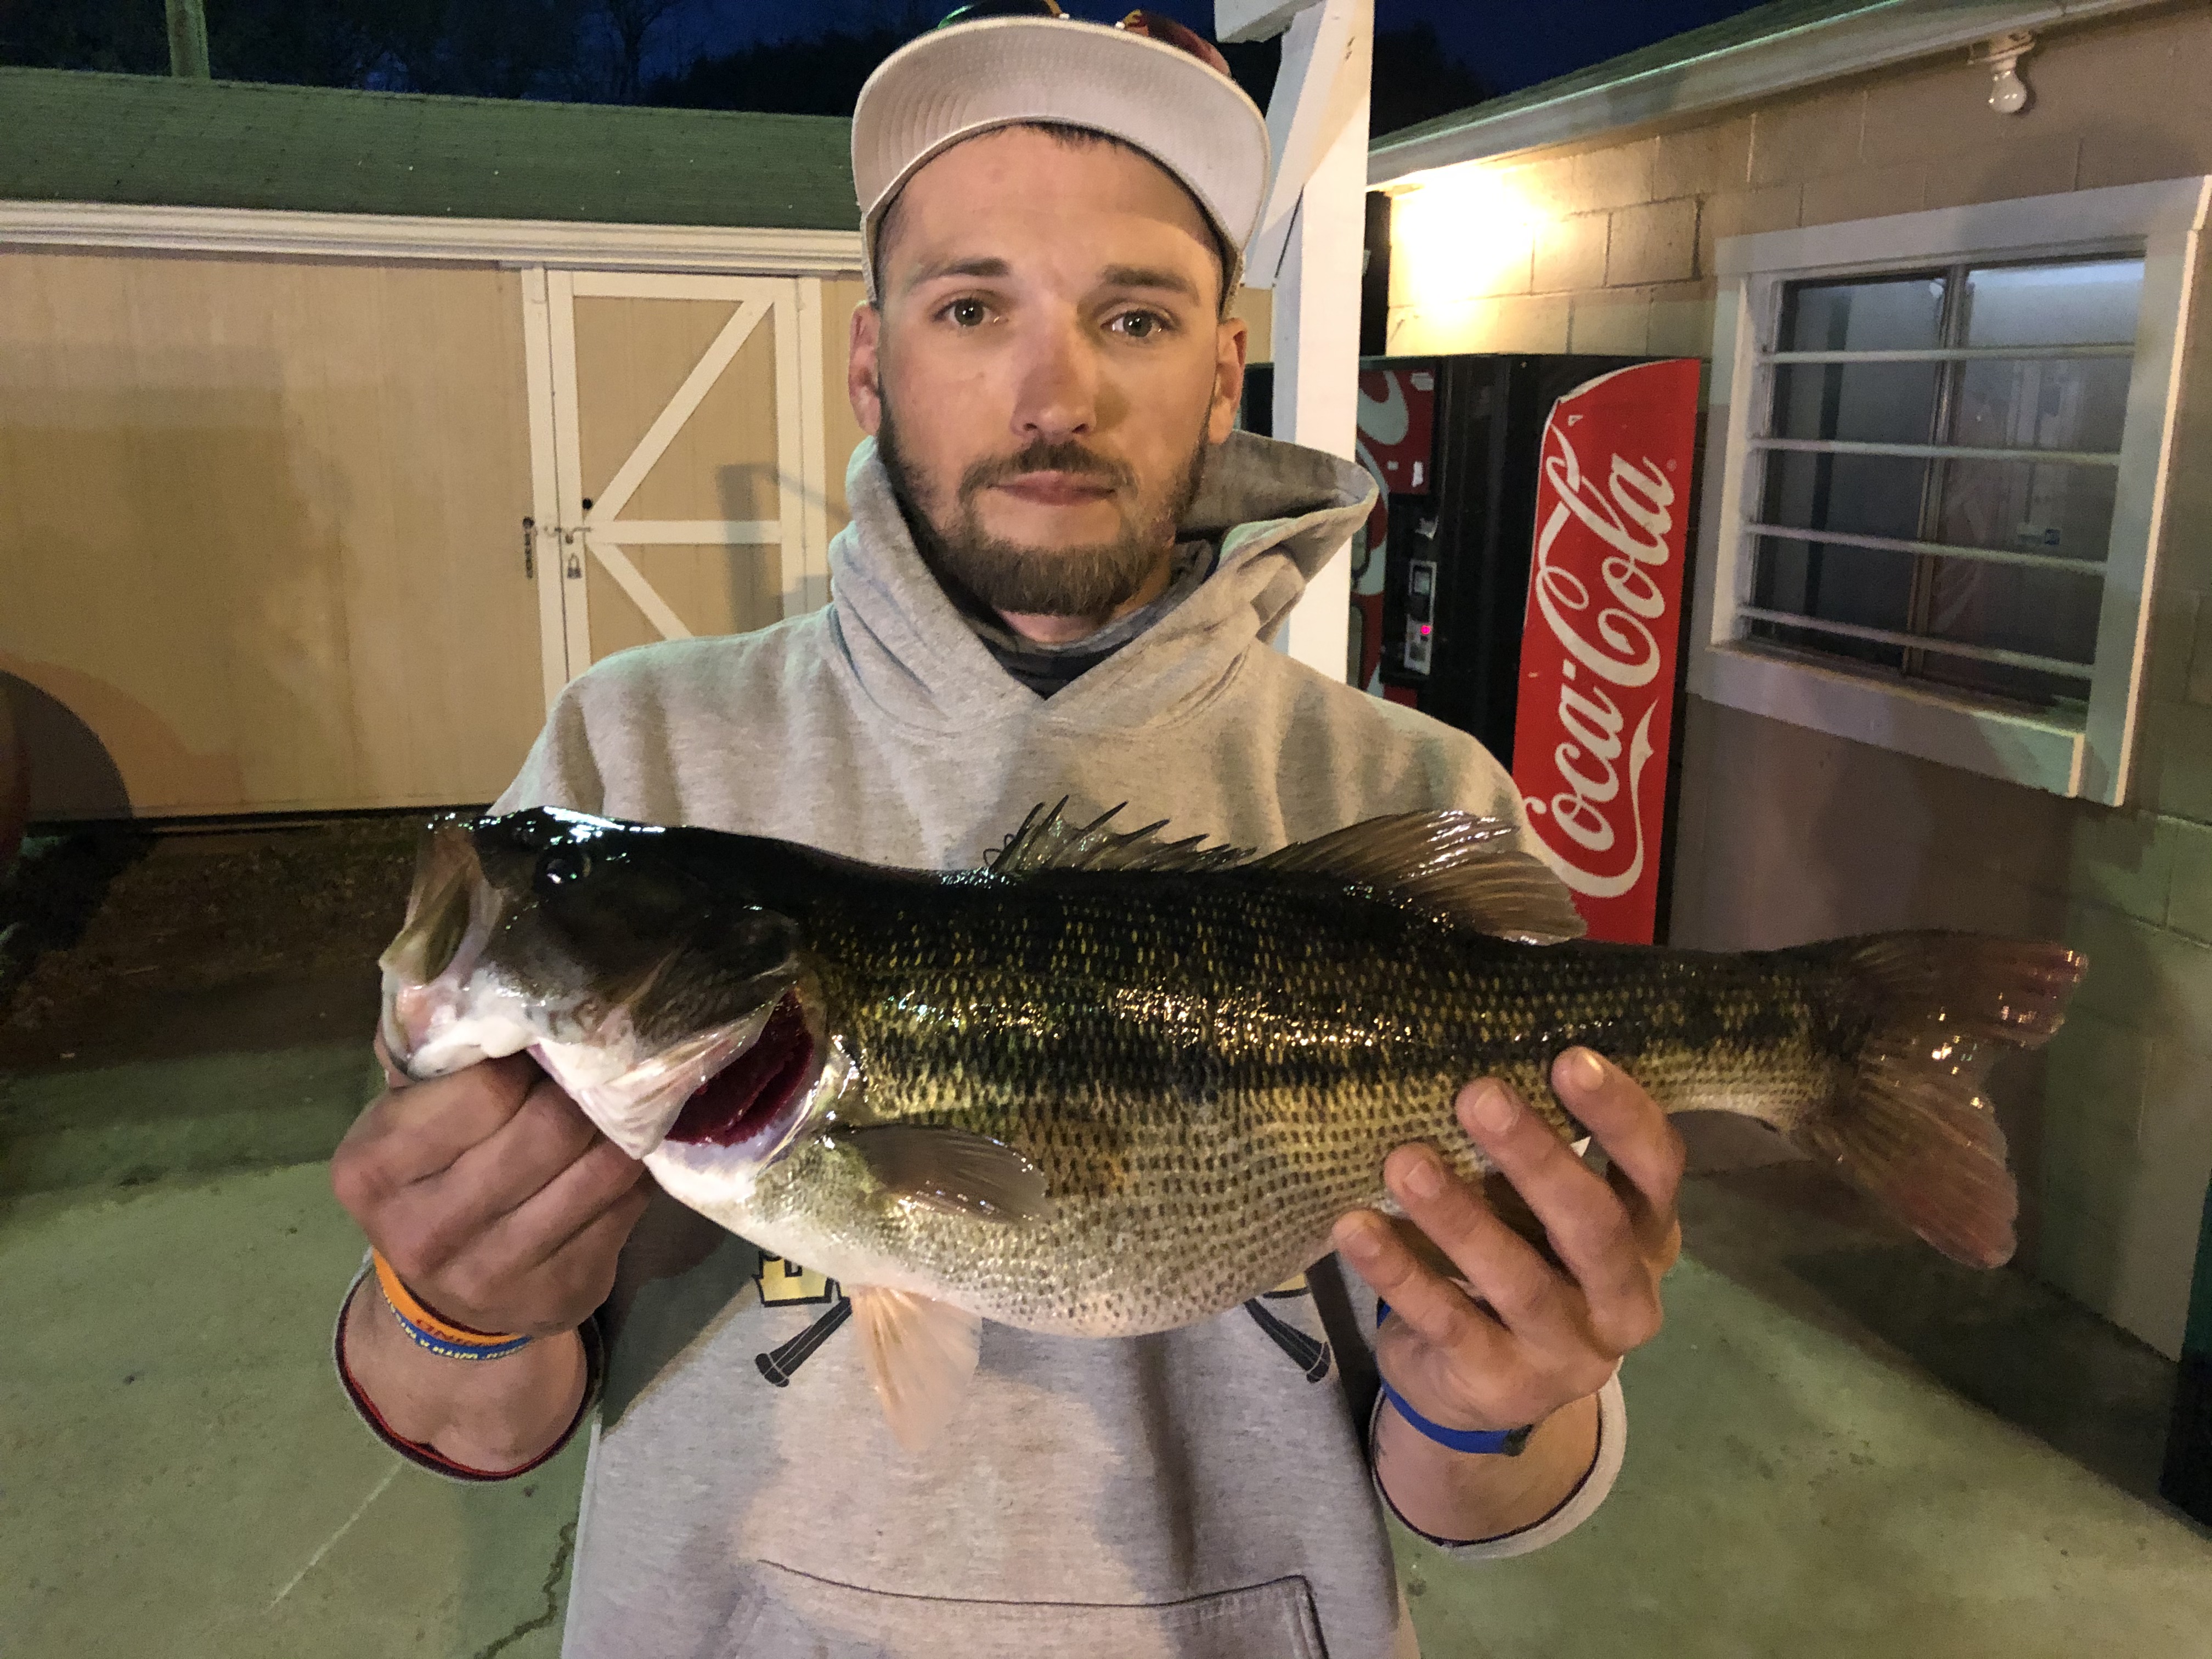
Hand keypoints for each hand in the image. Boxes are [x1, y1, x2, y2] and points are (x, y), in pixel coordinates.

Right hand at [331, 1038, 651, 1337]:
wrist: (446, 1298)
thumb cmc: (430, 1175)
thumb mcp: (406, 1115)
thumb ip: (431, 1052)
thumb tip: (465, 971)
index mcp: (372, 1170)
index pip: (485, 1089)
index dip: (529, 1057)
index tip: (545, 1044)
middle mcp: (424, 1231)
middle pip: (550, 1128)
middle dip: (585, 1089)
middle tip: (602, 1065)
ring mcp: (493, 1273)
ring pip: (600, 1169)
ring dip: (623, 1127)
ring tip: (621, 1103)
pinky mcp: (560, 1294)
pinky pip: (626, 1208)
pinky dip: (635, 1172)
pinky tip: (624, 1153)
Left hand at [1332, 1047, 1683, 1437]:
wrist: (1481, 1391)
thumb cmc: (1521, 1261)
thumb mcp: (1542, 1215)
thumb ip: (1532, 1157)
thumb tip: (1471, 1059)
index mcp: (1648, 1239)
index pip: (1657, 1171)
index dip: (1622, 1116)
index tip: (1569, 1058)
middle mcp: (1624, 1301)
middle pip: (1592, 1226)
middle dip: (1535, 1157)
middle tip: (1477, 1094)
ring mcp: (1566, 1354)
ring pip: (1516, 1279)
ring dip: (1457, 1216)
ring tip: (1404, 1160)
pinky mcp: (1500, 1386)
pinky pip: (1447, 1322)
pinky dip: (1399, 1273)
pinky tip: (1355, 1228)